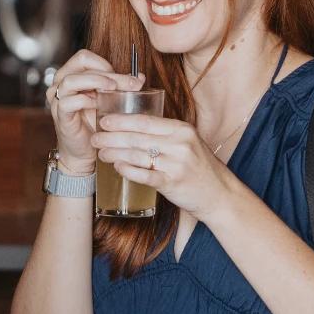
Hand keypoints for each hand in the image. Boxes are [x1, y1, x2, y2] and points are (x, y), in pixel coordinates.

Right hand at [46, 49, 143, 173]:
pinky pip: (68, 101)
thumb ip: (120, 86)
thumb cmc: (95, 123)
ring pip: (72, 80)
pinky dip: (86, 100)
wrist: (85, 150)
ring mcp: (57, 98)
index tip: (125, 77)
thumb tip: (140, 77)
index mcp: (70, 74)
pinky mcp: (59, 114)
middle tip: (131, 84)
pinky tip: (99, 105)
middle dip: (109, 73)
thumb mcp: (109, 100)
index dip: (105, 63)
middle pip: (81, 65)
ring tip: (113, 90)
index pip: (84, 57)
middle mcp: (60, 83)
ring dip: (96, 82)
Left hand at [90, 112, 237, 220]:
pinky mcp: (172, 183)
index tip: (104, 121)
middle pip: (137, 137)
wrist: (219, 193)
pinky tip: (116, 166)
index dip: (121, 120)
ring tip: (100, 153)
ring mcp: (176, 164)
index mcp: (182, 129)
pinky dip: (128, 170)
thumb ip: (165, 134)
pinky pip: (144, 175)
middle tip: (95, 138)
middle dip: (111, 137)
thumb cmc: (199, 167)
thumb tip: (133, 126)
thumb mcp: (187, 142)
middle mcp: (180, 144)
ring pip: (137, 155)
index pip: (145, 121)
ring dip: (114, 153)